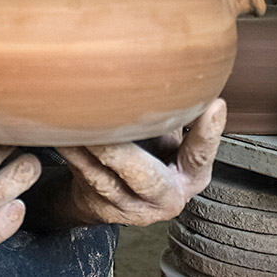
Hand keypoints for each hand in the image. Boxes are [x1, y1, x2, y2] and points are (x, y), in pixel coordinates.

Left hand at [57, 98, 225, 226]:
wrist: (116, 198)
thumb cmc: (151, 157)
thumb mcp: (172, 138)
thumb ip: (177, 115)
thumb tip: (181, 69)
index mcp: (191, 177)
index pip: (201, 155)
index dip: (208, 132)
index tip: (214, 106)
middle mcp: (164, 198)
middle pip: (146, 177)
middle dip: (124, 152)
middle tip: (111, 127)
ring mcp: (129, 207)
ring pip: (105, 177)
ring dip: (88, 149)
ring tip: (76, 124)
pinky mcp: (100, 206)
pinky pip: (82, 176)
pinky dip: (71, 152)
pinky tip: (62, 133)